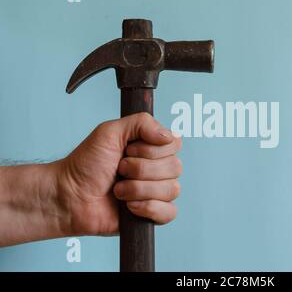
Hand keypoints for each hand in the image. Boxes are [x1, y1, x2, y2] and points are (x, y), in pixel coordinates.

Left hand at [57, 112, 181, 235]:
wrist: (69, 195)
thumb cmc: (86, 163)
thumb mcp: (110, 131)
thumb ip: (142, 123)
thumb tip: (168, 136)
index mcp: (152, 149)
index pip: (174, 145)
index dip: (152, 150)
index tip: (128, 150)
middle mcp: (158, 169)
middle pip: (175, 167)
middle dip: (141, 170)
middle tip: (119, 170)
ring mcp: (156, 193)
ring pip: (172, 189)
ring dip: (139, 189)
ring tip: (119, 190)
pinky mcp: (152, 215)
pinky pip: (170, 212)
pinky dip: (148, 208)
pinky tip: (129, 207)